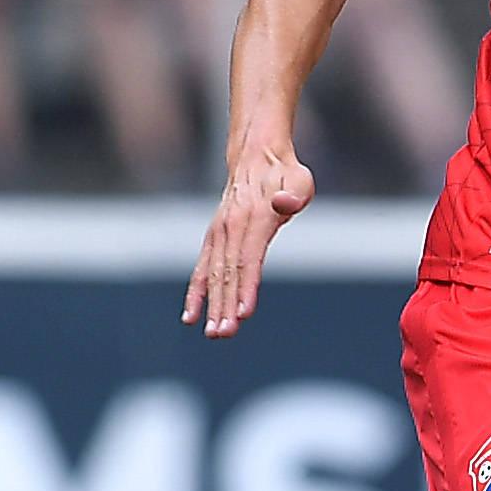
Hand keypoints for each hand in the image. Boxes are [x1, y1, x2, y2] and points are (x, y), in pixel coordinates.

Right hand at [183, 147, 315, 338]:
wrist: (257, 156)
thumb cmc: (286, 174)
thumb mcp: (299, 179)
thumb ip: (293, 194)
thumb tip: (284, 204)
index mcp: (253, 218)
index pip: (249, 259)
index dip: (246, 288)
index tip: (244, 313)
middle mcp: (230, 227)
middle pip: (228, 273)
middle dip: (226, 305)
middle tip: (225, 334)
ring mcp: (219, 233)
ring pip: (214, 275)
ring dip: (213, 305)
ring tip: (214, 333)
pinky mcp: (213, 238)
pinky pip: (202, 269)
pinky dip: (196, 292)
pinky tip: (191, 317)